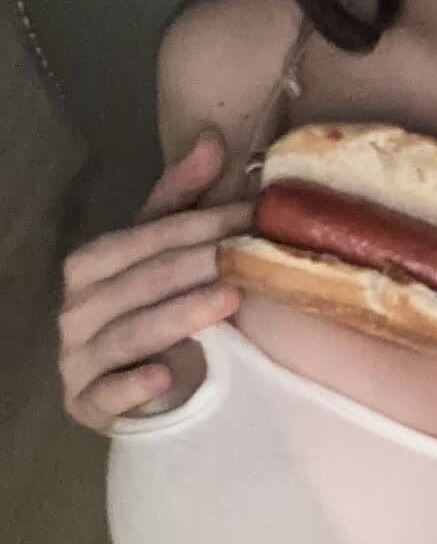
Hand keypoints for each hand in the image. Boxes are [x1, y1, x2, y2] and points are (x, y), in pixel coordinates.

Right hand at [57, 131, 253, 432]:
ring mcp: (78, 359)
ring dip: (179, 315)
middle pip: (140, 282)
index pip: (146, 237)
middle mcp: (76, 308)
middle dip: (196, 264)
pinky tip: (165, 377)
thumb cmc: (151, 310)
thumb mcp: (163, 253)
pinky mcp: (87, 405)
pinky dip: (134, 386)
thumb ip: (182, 200)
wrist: (132, 388)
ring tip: (229, 299)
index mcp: (90, 264)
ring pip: (129, 333)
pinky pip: (107, 394)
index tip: (253, 213)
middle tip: (248, 254)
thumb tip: (210, 138)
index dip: (199, 222)